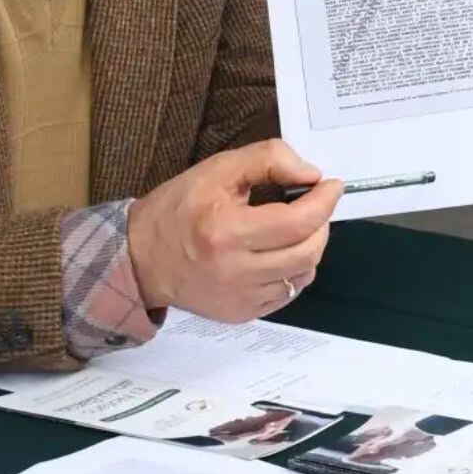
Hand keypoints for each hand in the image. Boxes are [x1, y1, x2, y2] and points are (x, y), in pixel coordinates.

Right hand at [126, 139, 340, 322]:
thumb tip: (312, 175)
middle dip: (322, 223)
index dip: (323, 202)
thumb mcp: (218, 169)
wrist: (141, 259)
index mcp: (225, 233)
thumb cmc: (178, 209)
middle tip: (314, 205)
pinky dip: (295, 269)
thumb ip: (268, 160)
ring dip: (311, 246)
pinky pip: (288, 293)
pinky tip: (279, 252)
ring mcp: (240, 299)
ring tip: (295, 227)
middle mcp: (234, 272)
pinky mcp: (242, 314)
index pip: (296, 222)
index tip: (331, 185)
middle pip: (307, 251)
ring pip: (303, 274)